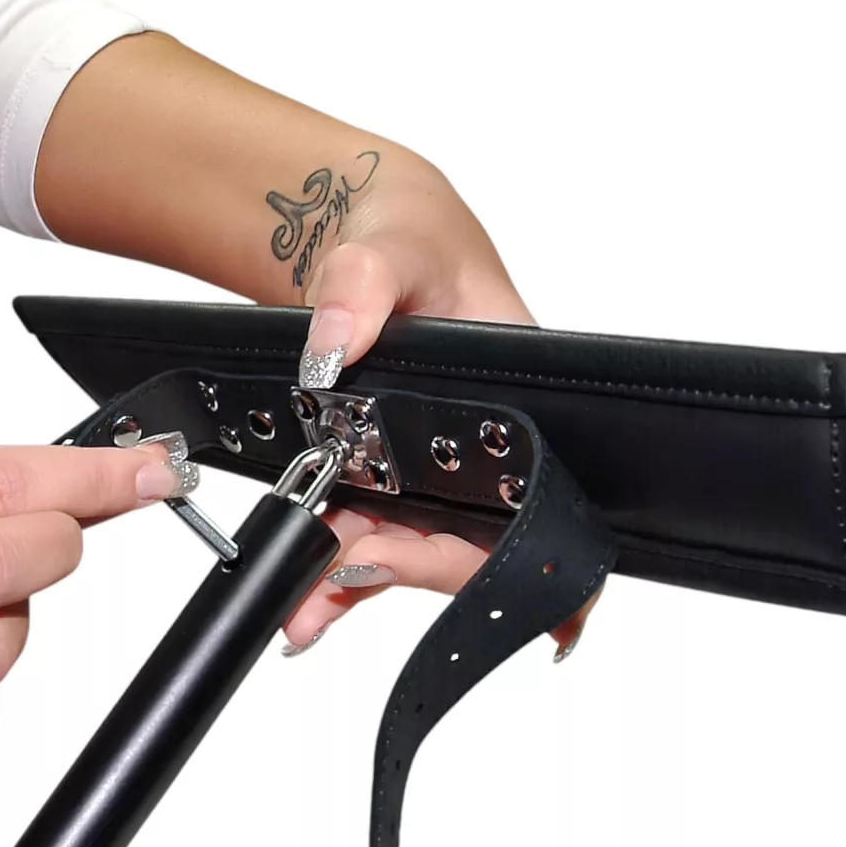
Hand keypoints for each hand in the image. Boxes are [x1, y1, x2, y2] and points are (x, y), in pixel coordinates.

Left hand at [281, 155, 598, 656]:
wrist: (354, 241)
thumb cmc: (408, 235)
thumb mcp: (390, 244)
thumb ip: (362, 286)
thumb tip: (334, 344)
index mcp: (515, 403)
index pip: (540, 497)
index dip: (532, 557)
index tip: (521, 601)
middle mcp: (479, 455)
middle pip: (465, 542)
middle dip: (409, 571)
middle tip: (345, 574)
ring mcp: (427, 476)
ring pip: (407, 551)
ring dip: (356, 586)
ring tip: (305, 611)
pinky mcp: (379, 485)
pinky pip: (363, 539)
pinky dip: (332, 573)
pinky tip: (305, 602)